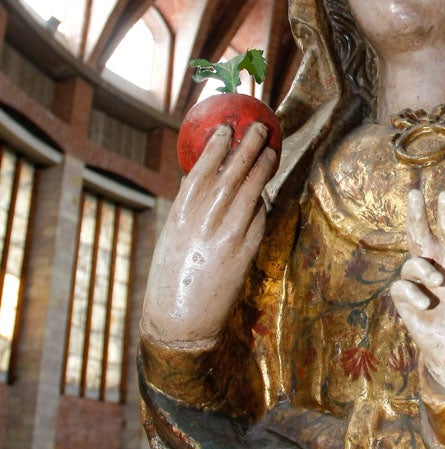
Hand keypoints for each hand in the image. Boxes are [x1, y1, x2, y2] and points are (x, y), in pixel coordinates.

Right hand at [140, 121, 275, 349]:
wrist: (179, 321)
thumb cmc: (170, 278)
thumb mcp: (173, 236)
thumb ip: (190, 210)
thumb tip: (204, 182)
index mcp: (181, 213)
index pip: (203, 169)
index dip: (217, 145)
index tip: (226, 128)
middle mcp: (206, 219)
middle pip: (233, 173)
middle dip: (248, 146)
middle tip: (260, 128)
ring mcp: (229, 234)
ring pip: (252, 192)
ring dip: (263, 167)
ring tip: (270, 150)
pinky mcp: (246, 252)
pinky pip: (258, 219)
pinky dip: (262, 203)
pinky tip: (265, 192)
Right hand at [390, 189, 444, 394]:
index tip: (444, 195)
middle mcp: (433, 263)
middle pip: (419, 234)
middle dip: (416, 214)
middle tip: (414, 193)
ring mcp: (418, 281)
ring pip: (411, 262)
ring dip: (423, 269)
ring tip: (439, 282)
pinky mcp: (406, 299)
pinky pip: (401, 287)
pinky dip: (414, 292)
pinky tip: (427, 302)